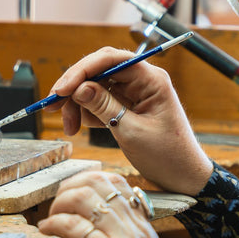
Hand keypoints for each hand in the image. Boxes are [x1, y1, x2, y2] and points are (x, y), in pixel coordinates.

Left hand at [38, 169, 184, 237]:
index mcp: (145, 231)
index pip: (117, 183)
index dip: (87, 181)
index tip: (69, 196)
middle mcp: (138, 231)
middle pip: (98, 183)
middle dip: (68, 188)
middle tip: (54, 207)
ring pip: (85, 198)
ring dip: (58, 203)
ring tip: (49, 220)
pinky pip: (75, 227)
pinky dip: (54, 223)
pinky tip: (46, 232)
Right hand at [51, 47, 212, 195]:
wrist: (184, 177)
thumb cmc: (168, 156)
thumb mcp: (131, 132)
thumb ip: (104, 107)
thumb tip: (79, 88)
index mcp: (151, 79)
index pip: (111, 60)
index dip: (81, 71)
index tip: (61, 90)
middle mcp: (143, 81)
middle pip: (99, 71)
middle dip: (74, 88)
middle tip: (53, 107)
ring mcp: (135, 93)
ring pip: (96, 87)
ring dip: (78, 104)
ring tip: (70, 127)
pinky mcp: (128, 107)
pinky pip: (101, 101)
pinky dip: (87, 113)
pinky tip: (81, 127)